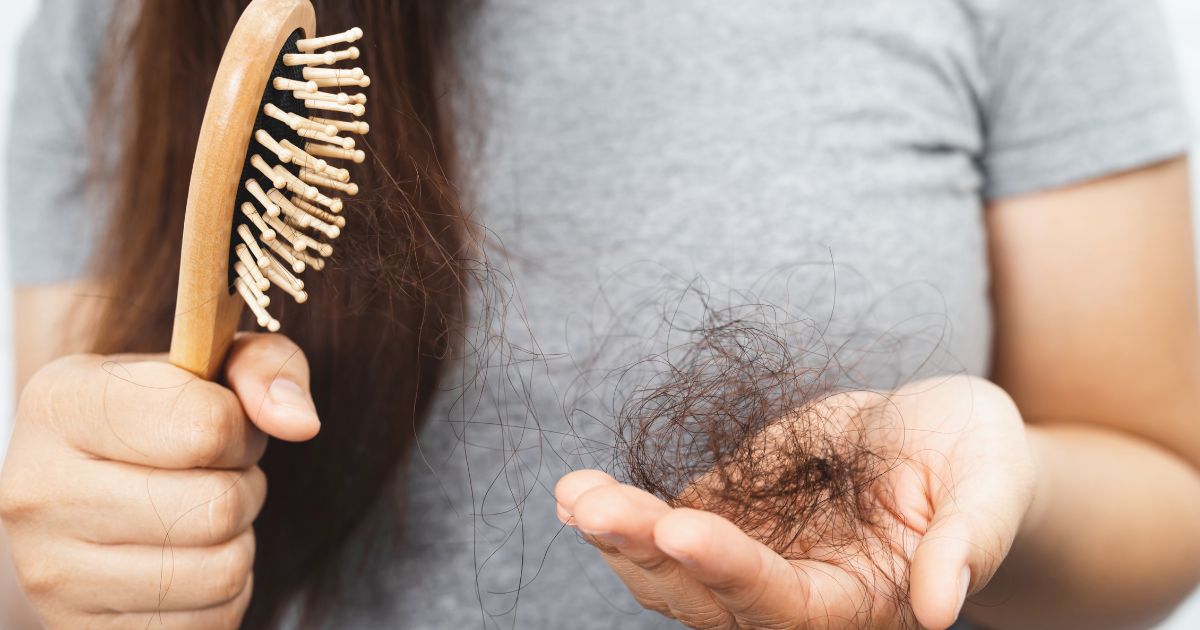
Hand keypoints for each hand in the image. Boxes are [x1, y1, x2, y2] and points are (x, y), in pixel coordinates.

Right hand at [0, 334, 318, 628]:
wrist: (85, 495)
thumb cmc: (160, 421)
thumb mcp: (210, 368)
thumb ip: (266, 367)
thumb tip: (300, 423)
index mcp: (60, 403)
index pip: (205, 427)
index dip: (240, 429)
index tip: (220, 425)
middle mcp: (37, 489)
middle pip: (218, 505)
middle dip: (243, 487)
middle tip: (212, 474)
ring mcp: (51, 571)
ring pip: (222, 569)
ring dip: (236, 541)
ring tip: (197, 514)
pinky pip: (210, 620)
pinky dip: (220, 593)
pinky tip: (183, 559)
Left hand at [556, 375, 1035, 629]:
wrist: (941, 440)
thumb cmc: (979, 463)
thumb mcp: (989, 486)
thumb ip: (969, 543)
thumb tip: (944, 607)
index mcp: (859, 604)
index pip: (785, 605)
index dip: (731, 571)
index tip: (679, 525)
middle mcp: (794, 596)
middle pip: (707, 599)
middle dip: (647, 553)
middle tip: (596, 507)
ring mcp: (752, 558)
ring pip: (671, 572)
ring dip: (619, 538)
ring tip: (575, 495)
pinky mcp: (728, 516)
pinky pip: (664, 527)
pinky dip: (620, 514)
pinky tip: (577, 491)